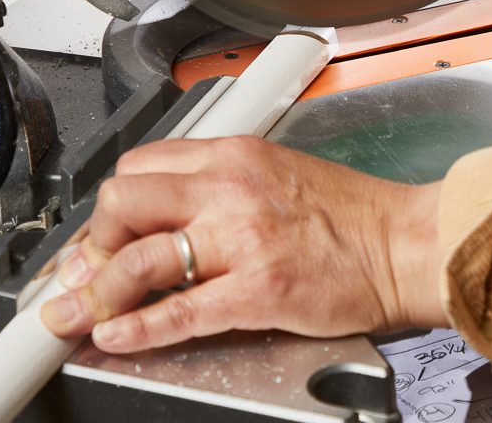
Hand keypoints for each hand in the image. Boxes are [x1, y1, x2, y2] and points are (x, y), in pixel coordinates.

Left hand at [40, 136, 445, 352]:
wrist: (404, 243)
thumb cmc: (350, 216)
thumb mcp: (277, 174)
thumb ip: (220, 188)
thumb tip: (164, 220)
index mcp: (236, 155)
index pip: (140, 166)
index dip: (108, 208)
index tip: (98, 237)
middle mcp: (232, 188)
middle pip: (123, 202)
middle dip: (94, 243)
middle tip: (91, 273)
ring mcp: (243, 239)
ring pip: (139, 258)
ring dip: (100, 292)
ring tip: (87, 313)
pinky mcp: (259, 289)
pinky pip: (179, 312)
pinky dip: (137, 329)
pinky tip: (116, 336)